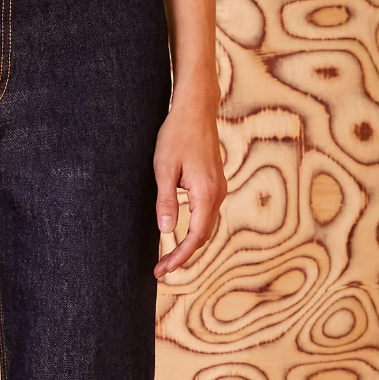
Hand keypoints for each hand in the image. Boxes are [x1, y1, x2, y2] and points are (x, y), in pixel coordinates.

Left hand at [152, 86, 226, 278]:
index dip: (179, 257)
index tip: (162, 270)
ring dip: (189, 245)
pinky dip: (194, 231)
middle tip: (160, 270)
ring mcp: (218, 189)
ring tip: (168, 258)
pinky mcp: (214, 184)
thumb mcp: (164, 169)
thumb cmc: (177, 135)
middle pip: (203, 237)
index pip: (195, 237)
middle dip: (182, 256)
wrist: (196, 109)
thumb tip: (166, 231)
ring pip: (206, 227)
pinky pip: (207, 215)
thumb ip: (166, 201)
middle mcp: (217, 194)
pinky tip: (180, 235)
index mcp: (206, 194)